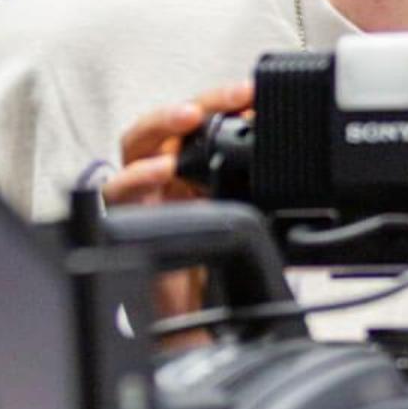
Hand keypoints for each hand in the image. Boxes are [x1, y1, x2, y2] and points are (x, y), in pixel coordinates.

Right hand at [101, 80, 253, 347]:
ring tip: (189, 117)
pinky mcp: (127, 220)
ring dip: (161, 125)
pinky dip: (135, 177)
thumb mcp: (246, 218)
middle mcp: (164, 174)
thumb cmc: (214, 264)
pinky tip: (160, 171)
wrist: (194, 317)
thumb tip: (290, 153)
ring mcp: (143, 194)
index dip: (227, 101)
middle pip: (171, 122)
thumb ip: (259, 186)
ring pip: (136, 145)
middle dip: (200, 102)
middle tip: (233, 95)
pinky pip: (117, 193)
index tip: (256, 91)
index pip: (204, 121)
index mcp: (193, 166)